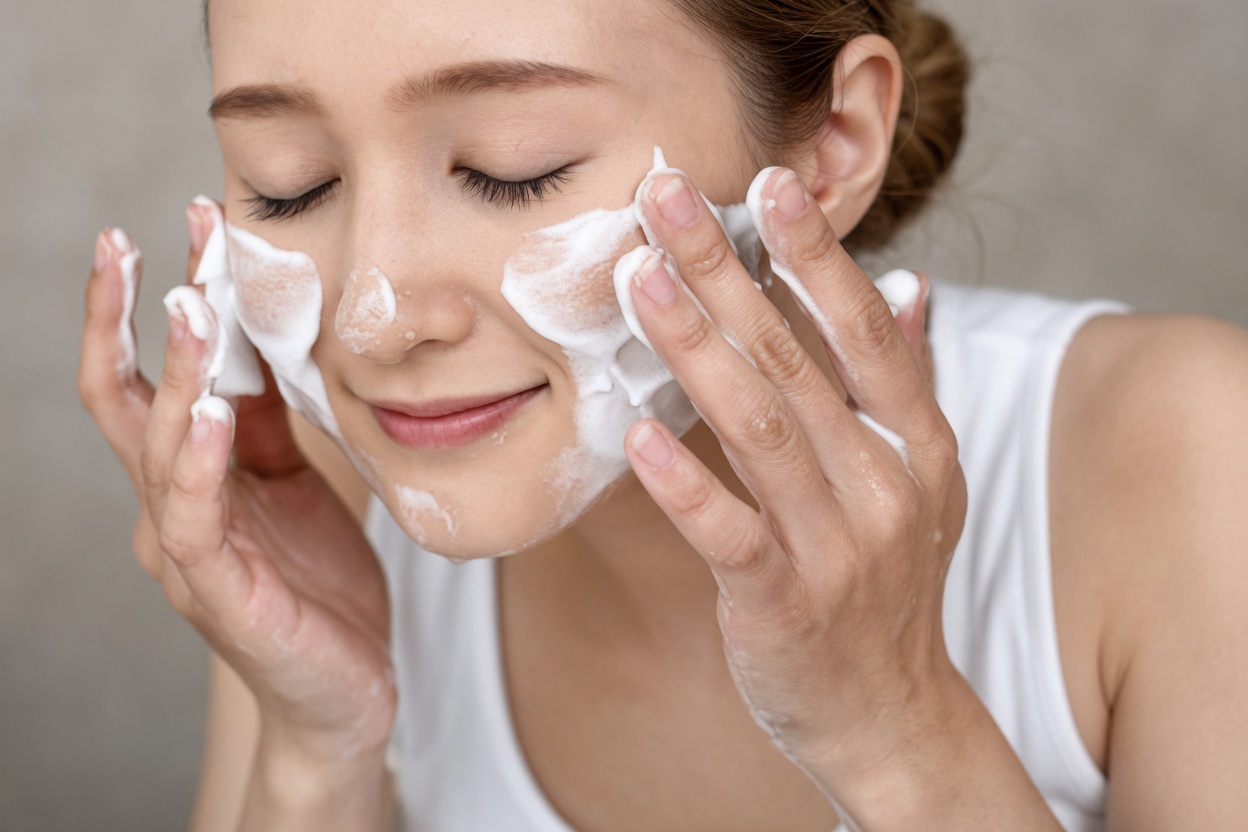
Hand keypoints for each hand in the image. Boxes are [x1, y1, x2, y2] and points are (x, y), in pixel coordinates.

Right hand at [78, 204, 393, 759]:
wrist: (346, 688)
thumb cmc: (320, 585)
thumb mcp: (298, 482)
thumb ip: (267, 421)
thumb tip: (265, 335)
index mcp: (192, 477)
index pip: (154, 375)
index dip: (160, 301)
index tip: (189, 225)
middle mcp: (172, 508)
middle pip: (125, 398)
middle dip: (124, 317)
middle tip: (133, 240)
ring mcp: (188, 551)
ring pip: (157, 447)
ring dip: (173, 371)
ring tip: (188, 304)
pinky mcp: (219, 592)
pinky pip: (197, 517)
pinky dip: (198, 460)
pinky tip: (212, 411)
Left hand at [622, 168, 967, 785]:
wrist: (888, 714)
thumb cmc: (885, 585)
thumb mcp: (920, 482)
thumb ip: (907, 383)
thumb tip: (910, 285)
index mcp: (918, 447)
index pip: (864, 333)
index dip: (816, 255)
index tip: (768, 184)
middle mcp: (887, 487)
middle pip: (798, 361)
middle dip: (728, 274)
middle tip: (667, 199)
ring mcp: (838, 549)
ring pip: (762, 430)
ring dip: (697, 350)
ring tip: (640, 280)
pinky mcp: (784, 604)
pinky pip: (730, 534)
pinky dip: (685, 483)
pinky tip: (639, 433)